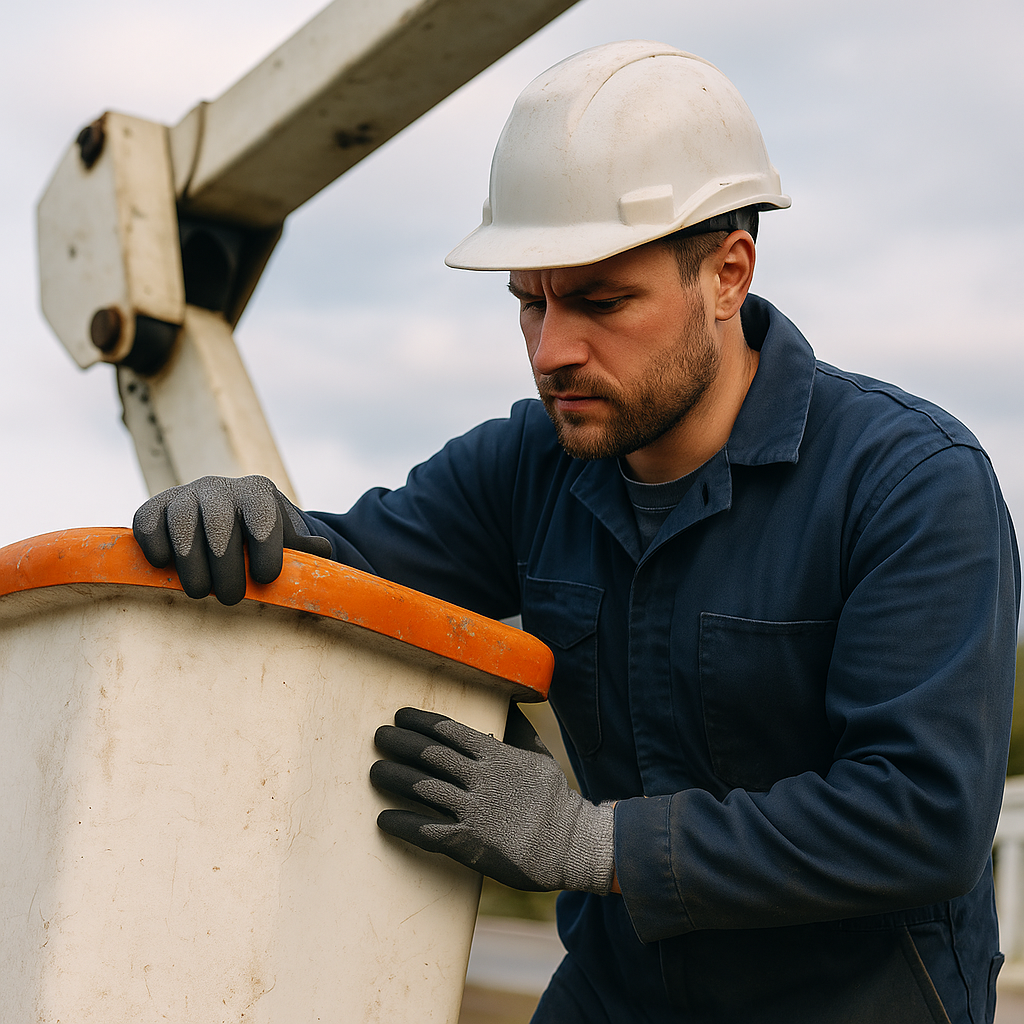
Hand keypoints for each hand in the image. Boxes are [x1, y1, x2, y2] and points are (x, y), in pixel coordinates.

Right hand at [133, 475, 331, 604]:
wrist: (225, 518)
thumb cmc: (261, 538)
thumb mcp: (285, 539)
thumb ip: (303, 548)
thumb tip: (322, 550)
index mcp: (257, 493)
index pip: (262, 514)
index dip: (265, 547)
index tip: (266, 577)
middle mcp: (219, 488)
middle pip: (220, 523)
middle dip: (226, 565)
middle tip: (231, 598)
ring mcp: (183, 495)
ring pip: (182, 523)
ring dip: (190, 562)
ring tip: (200, 592)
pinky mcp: (153, 507)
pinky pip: (147, 522)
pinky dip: (154, 544)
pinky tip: (166, 566)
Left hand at [370, 705, 614, 892]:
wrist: (571, 845)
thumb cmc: (554, 798)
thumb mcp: (538, 755)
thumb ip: (517, 729)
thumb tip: (505, 701)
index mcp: (496, 755)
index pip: (449, 730)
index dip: (420, 721)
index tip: (400, 715)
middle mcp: (481, 778)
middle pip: (429, 754)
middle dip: (399, 743)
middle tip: (378, 737)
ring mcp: (474, 811)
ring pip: (422, 788)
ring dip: (394, 777)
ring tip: (374, 771)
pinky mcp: (470, 843)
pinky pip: (427, 831)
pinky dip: (402, 823)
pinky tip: (383, 819)